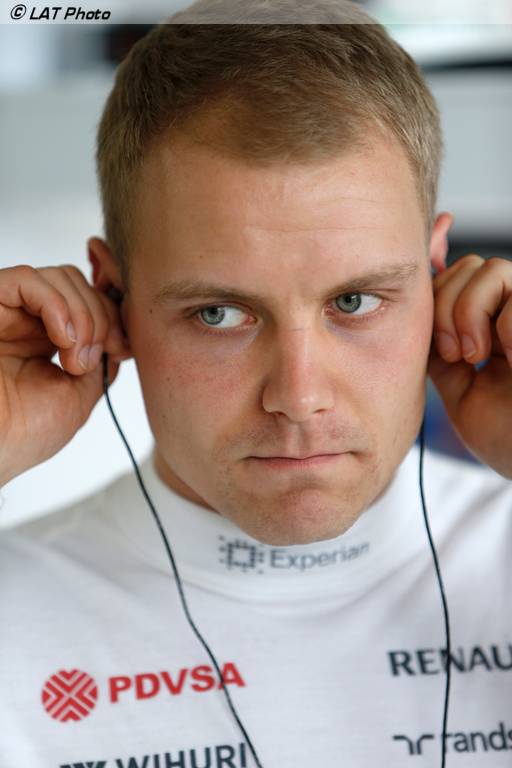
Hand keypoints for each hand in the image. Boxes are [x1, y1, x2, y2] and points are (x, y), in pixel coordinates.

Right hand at [0, 264, 131, 485]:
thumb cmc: (22, 435)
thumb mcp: (79, 395)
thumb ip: (99, 358)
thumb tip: (118, 333)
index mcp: (45, 340)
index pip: (89, 299)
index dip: (113, 315)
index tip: (122, 349)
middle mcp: (25, 320)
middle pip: (79, 284)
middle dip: (101, 319)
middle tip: (91, 361)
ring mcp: (5, 311)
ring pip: (60, 277)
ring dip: (83, 317)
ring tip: (74, 361)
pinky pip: (26, 278)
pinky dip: (57, 305)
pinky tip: (62, 340)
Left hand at [428, 254, 511, 478]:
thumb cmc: (508, 438)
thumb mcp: (460, 388)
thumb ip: (441, 349)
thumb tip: (417, 310)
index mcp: (495, 327)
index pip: (458, 277)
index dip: (439, 292)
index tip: (440, 344)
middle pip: (471, 266)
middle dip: (449, 307)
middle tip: (457, 355)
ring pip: (493, 269)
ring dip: (471, 314)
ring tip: (480, 357)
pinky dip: (505, 328)